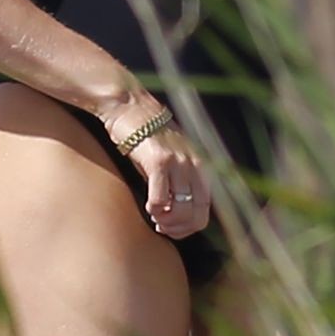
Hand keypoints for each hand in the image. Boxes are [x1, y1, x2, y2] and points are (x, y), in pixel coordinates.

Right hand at [100, 97, 211, 240]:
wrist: (129, 106)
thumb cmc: (147, 136)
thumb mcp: (171, 160)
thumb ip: (178, 184)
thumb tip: (177, 215)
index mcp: (201, 165)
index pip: (205, 209)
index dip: (189, 227)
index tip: (172, 229)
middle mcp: (195, 163)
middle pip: (196, 214)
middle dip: (179, 229)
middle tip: (162, 227)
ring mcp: (179, 161)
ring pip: (181, 210)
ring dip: (167, 221)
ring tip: (155, 217)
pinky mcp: (159, 160)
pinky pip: (161, 199)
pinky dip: (155, 209)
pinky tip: (148, 206)